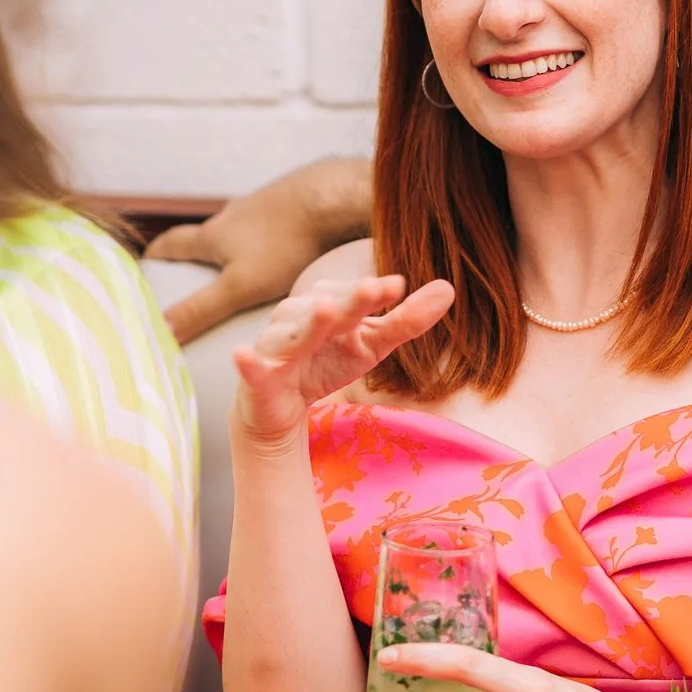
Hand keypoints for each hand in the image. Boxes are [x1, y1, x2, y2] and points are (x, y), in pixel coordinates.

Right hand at [147, 157, 374, 344]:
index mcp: (213, 233)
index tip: (146, 267)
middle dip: (194, 252)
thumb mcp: (239, 285)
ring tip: (238, 266)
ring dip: (233, 244)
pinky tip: (283, 250)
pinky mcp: (293, 202)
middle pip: (204, 234)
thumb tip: (159, 330)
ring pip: (240, 228)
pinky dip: (267, 238)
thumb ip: (201, 308)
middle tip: (190, 271)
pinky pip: (272, 223)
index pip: (171, 244)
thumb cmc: (284, 244)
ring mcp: (263, 204)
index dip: (156, 257)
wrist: (332, 198)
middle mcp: (233, 214)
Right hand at [232, 275, 451, 453]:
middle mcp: (300, 317)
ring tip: (324, 311)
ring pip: (293, 332)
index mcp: (330, 305)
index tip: (397, 286)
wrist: (281, 406)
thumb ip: (407, 320)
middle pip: (326, 308)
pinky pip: (251, 366)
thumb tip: (448, 288)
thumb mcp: (374, 345)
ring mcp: (277, 344)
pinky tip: (242, 354)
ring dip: (307, 323)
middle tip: (371, 291)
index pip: (354, 294)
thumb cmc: (328, 362)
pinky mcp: (257, 375)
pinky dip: (247, 361)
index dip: (373, 292)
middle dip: (347, 300)